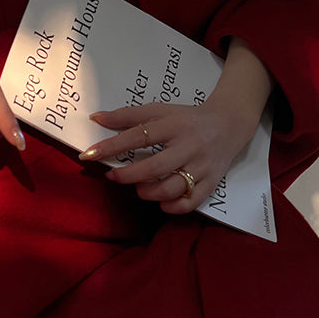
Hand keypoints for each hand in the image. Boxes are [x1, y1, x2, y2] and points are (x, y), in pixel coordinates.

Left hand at [78, 100, 256, 212]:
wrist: (229, 124)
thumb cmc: (187, 119)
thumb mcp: (159, 111)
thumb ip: (127, 115)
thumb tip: (95, 118)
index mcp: (174, 125)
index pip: (139, 136)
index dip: (111, 146)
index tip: (89, 154)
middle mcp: (189, 146)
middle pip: (154, 167)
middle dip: (127, 176)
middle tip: (113, 176)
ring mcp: (201, 167)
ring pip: (171, 189)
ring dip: (147, 193)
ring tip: (139, 187)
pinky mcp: (211, 183)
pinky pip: (189, 203)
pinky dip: (170, 207)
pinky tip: (160, 201)